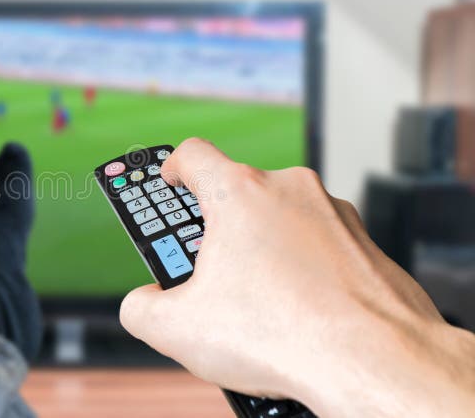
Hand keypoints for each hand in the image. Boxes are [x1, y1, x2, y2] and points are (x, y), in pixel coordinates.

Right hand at [119, 138, 474, 416]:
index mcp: (240, 193)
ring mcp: (333, 214)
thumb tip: (142, 303)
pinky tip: (297, 313)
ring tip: (256, 304)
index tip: (170, 183)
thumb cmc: (284, 335)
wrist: (374, 362)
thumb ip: (141, 307)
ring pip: (281, 222)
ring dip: (262, 252)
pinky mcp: (365, 244)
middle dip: (218, 232)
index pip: (192, 154)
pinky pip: (320, 247)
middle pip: (238, 195)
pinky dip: (303, 271)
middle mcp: (289, 190)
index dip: (172, 167)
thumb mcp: (178, 329)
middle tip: (206, 273)